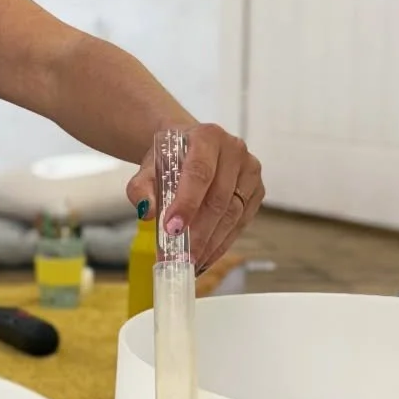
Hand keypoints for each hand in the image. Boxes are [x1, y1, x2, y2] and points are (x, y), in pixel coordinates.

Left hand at [127, 122, 263, 272]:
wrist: (188, 148)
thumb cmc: (169, 158)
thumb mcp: (148, 168)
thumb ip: (141, 188)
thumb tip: (147, 211)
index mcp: (207, 137)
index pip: (199, 173)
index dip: (187, 203)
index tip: (172, 229)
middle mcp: (234, 150)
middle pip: (218, 199)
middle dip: (198, 233)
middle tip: (180, 258)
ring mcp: (250, 170)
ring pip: (233, 214)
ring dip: (211, 243)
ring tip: (191, 262)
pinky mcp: (257, 190)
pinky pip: (242, 221)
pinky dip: (222, 242)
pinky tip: (206, 256)